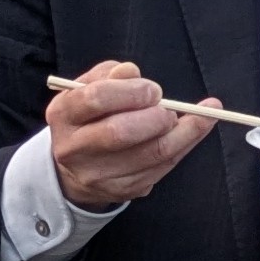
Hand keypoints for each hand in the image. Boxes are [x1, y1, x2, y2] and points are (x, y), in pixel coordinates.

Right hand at [46, 61, 214, 211]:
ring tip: (196, 117)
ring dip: (183, 132)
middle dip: (155, 116)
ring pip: (151, 153)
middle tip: (168, 109)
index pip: (96, 98)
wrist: (77, 166)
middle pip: (120, 132)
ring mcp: (96, 174)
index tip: (154, 90)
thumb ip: (110, 75)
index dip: (132, 91)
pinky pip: (163, 167)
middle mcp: (74, 148)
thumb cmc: (90, 116)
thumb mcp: (90, 87)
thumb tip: (131, 72)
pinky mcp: (122, 189)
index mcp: (63, 114)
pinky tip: (195, 130)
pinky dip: (186, 145)